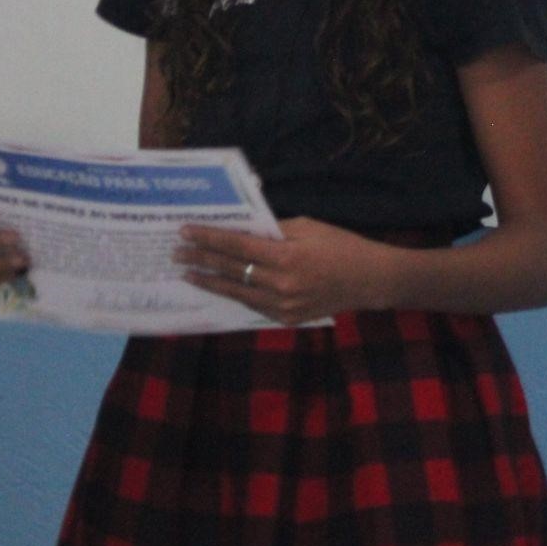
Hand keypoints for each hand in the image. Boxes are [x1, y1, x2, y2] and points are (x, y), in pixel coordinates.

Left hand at [174, 217, 397, 325]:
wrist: (369, 280)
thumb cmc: (341, 246)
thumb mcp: (307, 227)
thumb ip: (272, 230)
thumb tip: (241, 230)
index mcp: (286, 256)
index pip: (236, 245)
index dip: (208, 238)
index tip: (185, 231)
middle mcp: (281, 284)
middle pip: (231, 269)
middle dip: (201, 259)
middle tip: (177, 253)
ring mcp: (283, 305)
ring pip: (237, 292)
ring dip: (210, 281)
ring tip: (188, 273)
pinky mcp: (287, 318)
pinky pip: (253, 305)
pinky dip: (234, 294)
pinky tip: (219, 287)